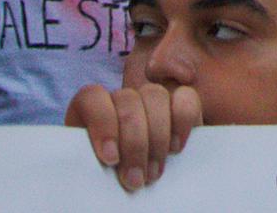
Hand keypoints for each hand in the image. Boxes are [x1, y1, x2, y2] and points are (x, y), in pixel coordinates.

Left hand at [65, 81, 202, 193]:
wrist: (129, 181)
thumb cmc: (105, 178)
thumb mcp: (93, 169)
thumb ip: (95, 159)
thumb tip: (105, 164)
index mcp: (90, 109)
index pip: (92, 97)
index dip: (103, 123)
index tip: (111, 158)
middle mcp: (120, 99)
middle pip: (127, 100)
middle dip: (135, 144)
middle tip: (135, 180)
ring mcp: (150, 99)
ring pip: (155, 95)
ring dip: (157, 137)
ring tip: (153, 172)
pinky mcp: (179, 106)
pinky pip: (186, 97)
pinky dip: (183, 120)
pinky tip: (176, 148)